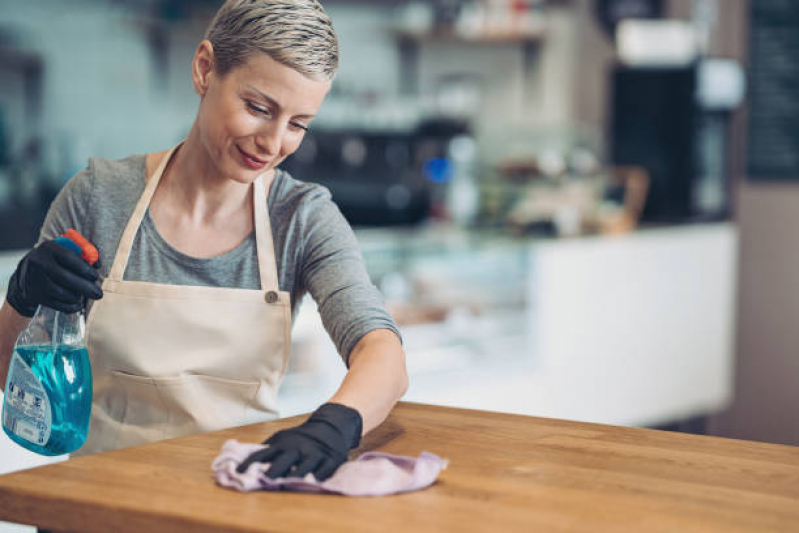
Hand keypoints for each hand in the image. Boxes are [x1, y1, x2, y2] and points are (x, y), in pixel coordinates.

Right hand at [6, 239, 102, 316]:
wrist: (28, 271)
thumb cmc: (56, 259)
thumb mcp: (66, 250)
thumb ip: (84, 253)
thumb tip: (97, 264)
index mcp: (49, 248)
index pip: (69, 258)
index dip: (84, 268)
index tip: (95, 276)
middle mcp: (39, 262)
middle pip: (64, 277)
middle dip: (85, 287)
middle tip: (99, 294)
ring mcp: (35, 279)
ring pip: (60, 292)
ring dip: (76, 297)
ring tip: (85, 297)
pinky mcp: (34, 294)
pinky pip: (54, 304)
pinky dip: (69, 307)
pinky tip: (78, 305)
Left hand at [236, 403, 362, 480]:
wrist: (330, 425)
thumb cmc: (301, 438)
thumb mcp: (283, 438)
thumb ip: (267, 449)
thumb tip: (243, 461)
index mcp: (283, 444)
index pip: (263, 454)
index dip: (250, 463)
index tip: (237, 472)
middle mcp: (298, 448)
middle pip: (285, 459)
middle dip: (276, 469)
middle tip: (267, 479)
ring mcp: (315, 454)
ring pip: (306, 464)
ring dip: (298, 473)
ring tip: (291, 482)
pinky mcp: (331, 459)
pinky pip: (327, 468)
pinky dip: (321, 474)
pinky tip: (316, 481)